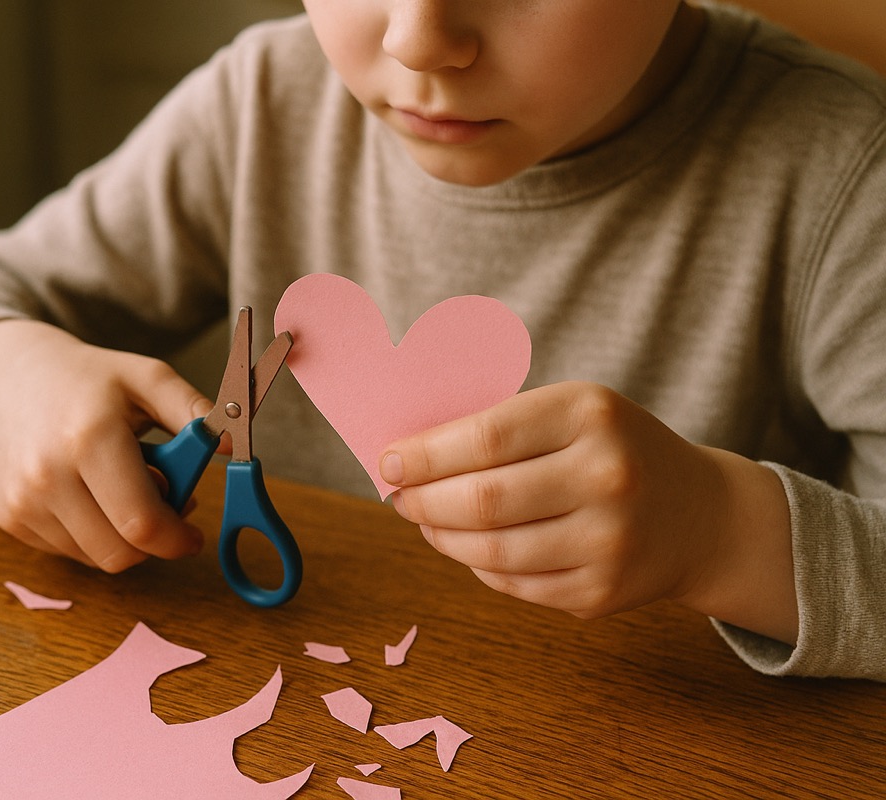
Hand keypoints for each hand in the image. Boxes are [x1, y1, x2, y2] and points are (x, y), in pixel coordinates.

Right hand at [0, 319, 211, 570]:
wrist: (8, 378)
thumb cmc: (89, 379)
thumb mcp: (147, 378)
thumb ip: (193, 410)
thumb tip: (234, 446)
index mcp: (89, 438)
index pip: (141, 524)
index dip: (176, 539)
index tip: (193, 535)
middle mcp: (47, 475)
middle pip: (120, 553)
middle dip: (153, 541)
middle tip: (163, 505)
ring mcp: (22, 501)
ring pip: (95, 558)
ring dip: (122, 537)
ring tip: (122, 489)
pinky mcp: (8, 518)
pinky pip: (68, 551)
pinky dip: (91, 534)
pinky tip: (89, 494)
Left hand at [379, 381, 796, 640]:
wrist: (702, 516)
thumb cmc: (614, 450)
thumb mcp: (573, 413)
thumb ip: (499, 427)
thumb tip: (407, 456)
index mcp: (591, 414)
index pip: (485, 436)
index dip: (425, 454)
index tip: (389, 461)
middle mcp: (607, 477)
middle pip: (482, 499)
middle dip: (423, 501)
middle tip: (399, 496)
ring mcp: (608, 542)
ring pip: (490, 551)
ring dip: (440, 537)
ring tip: (426, 520)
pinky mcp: (601, 593)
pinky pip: (512, 584)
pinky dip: (476, 565)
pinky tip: (467, 545)